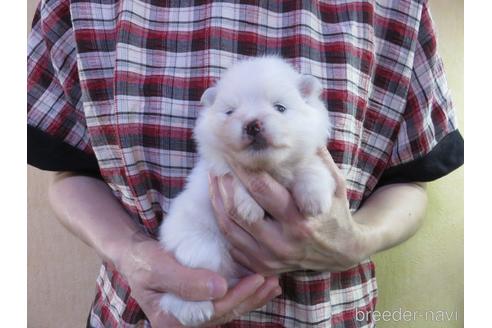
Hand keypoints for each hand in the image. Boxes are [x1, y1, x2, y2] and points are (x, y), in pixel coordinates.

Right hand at [115, 231, 280, 326]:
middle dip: (252, 298)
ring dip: (253, 297)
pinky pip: (226, 300)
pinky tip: (262, 285)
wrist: (135, 255)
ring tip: (274, 283)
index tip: (258, 278)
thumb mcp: (157, 267)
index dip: (238, 296)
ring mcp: (194, 313)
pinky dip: (245, 292)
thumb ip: (185, 280)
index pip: (213, 312)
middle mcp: (185, 322)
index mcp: (172, 321)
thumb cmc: (142, 260)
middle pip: (225, 313)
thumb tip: (219, 289)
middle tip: (273, 280)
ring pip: (229, 308)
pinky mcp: (200, 302)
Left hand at [209, 148, 367, 274]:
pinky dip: (223, 220)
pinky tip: (220, 202)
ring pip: (230, 226)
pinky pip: (232, 243)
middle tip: (218, 162)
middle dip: (226, 181)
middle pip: (240, 209)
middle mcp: (284, 242)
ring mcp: (271, 258)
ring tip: (214, 178)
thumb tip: (298, 130)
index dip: (242, 167)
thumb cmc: (336, 212)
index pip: (261, 189)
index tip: (232, 151)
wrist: (343, 252)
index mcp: (301, 220)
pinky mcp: (263, 266)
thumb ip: (317, 160)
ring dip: (218, 199)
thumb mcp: (334, 184)